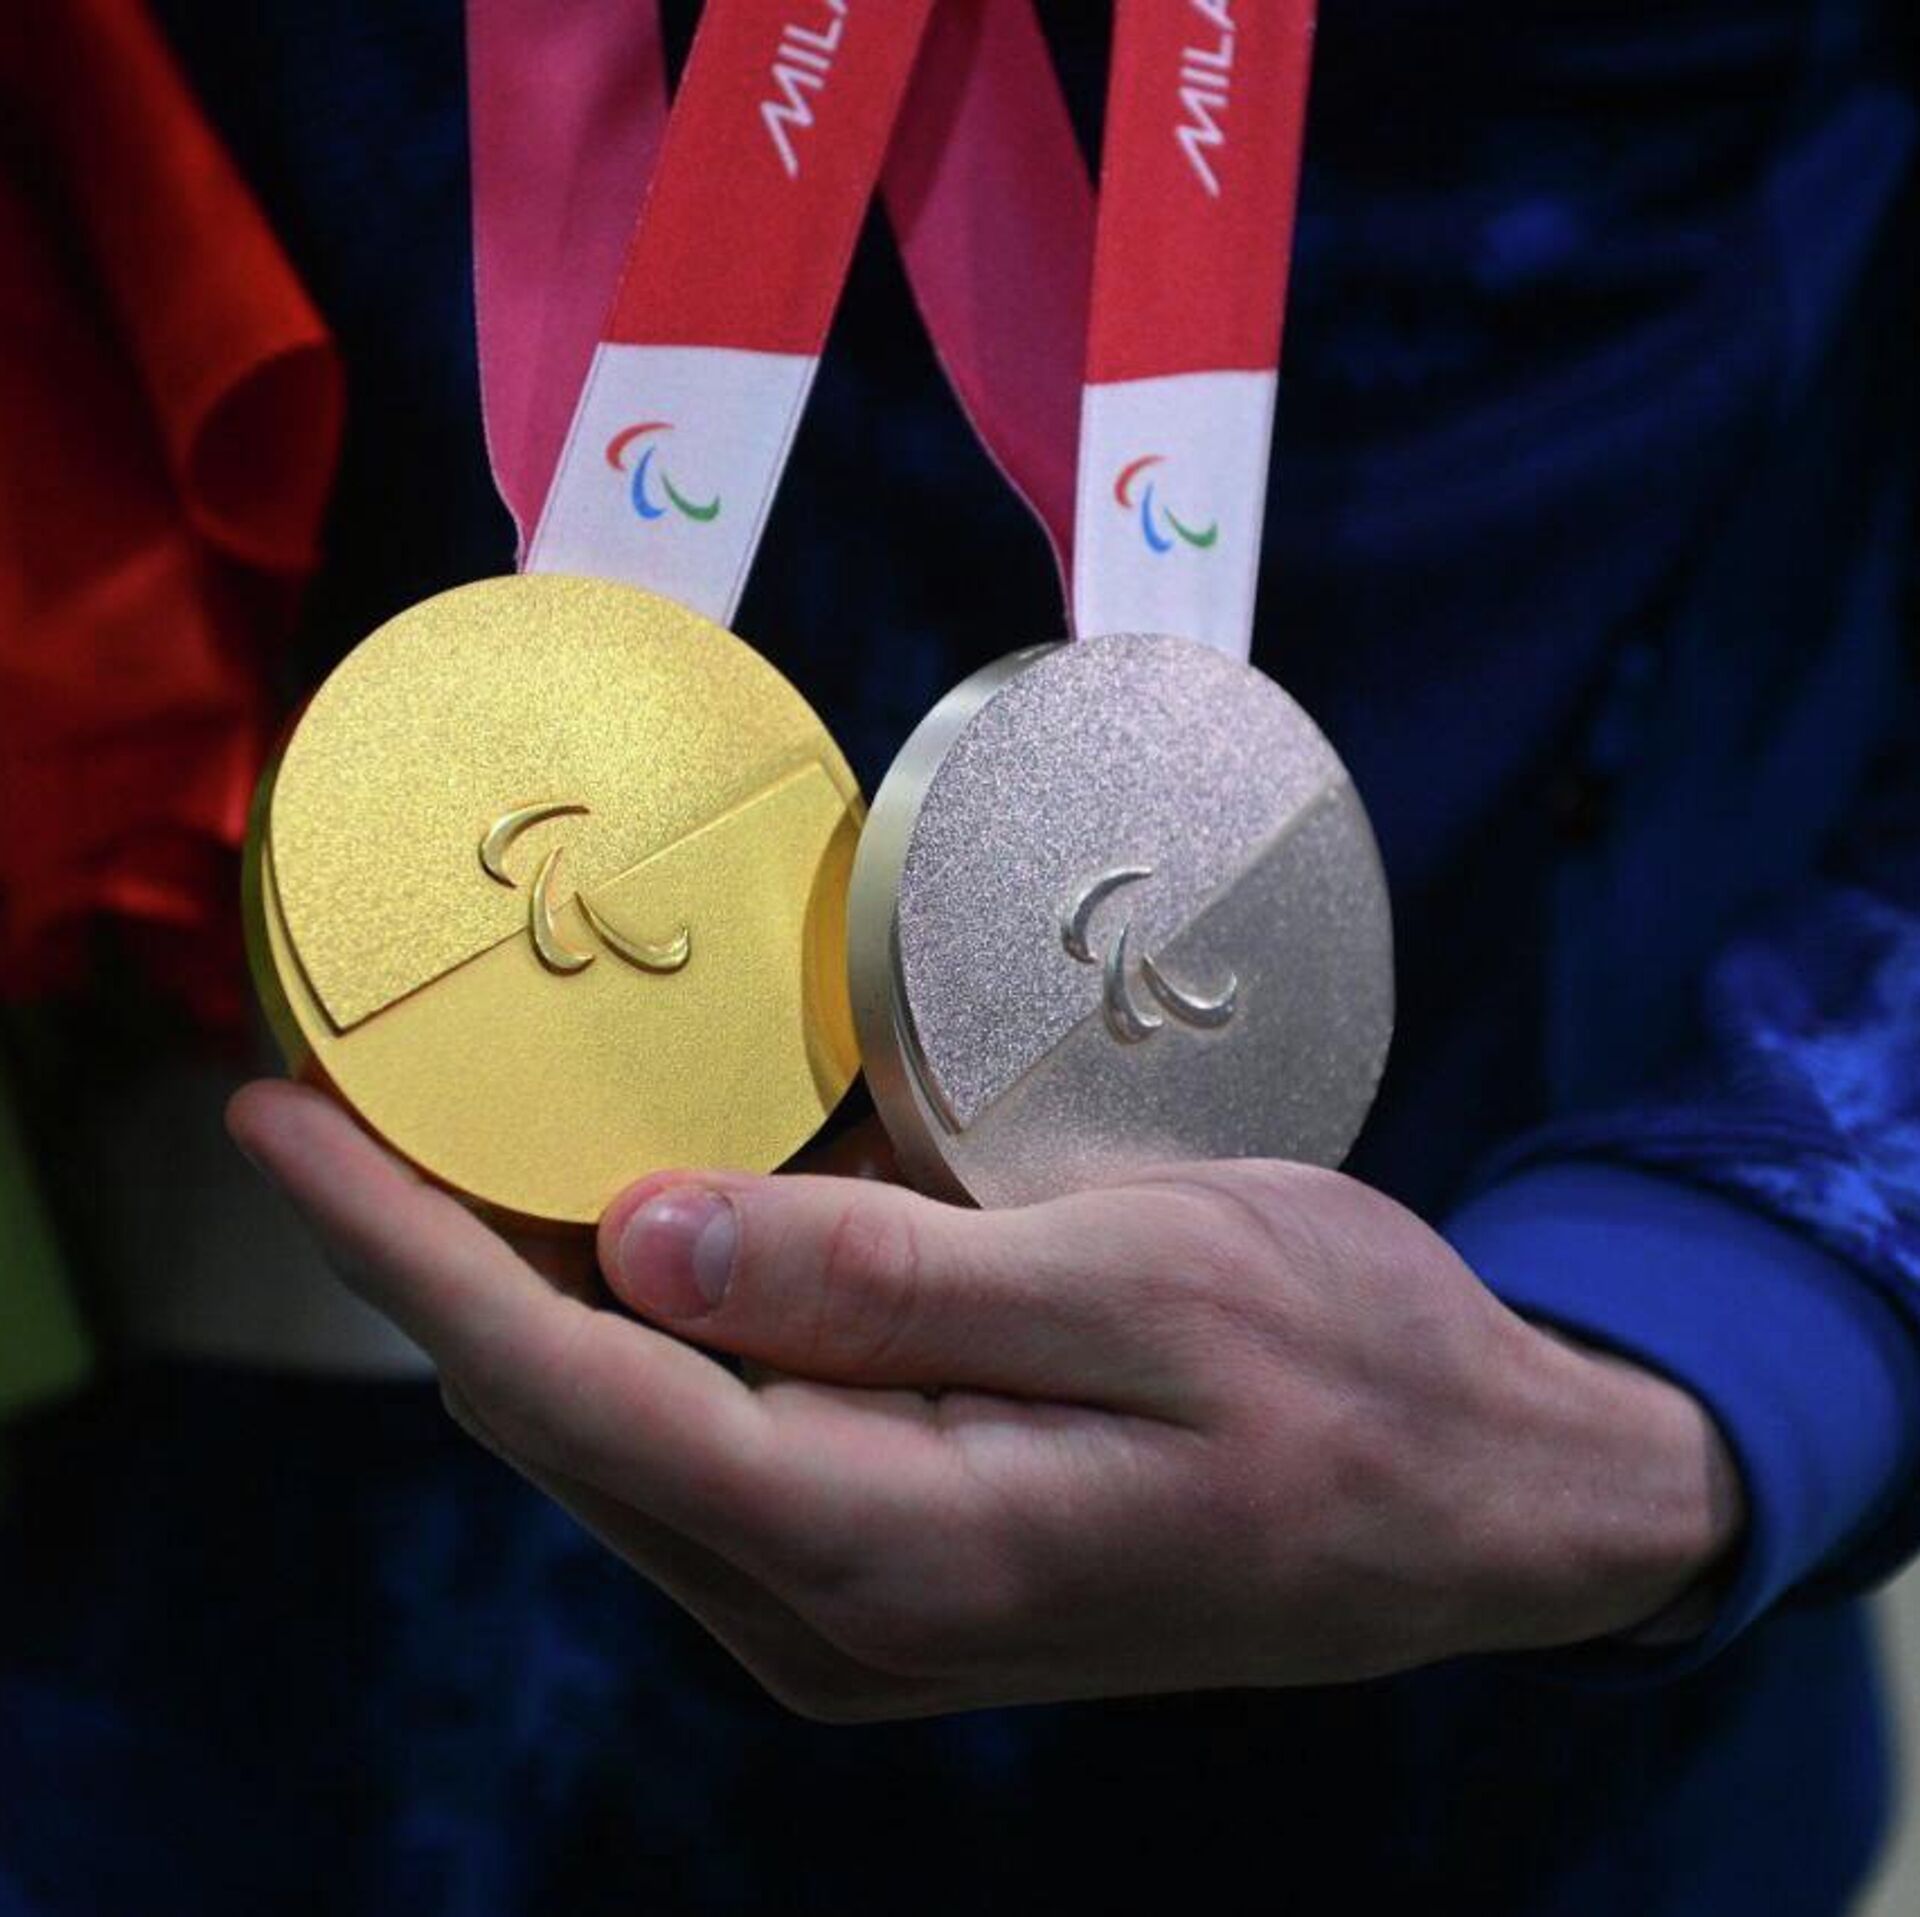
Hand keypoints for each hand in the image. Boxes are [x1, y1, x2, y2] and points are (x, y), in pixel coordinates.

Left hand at [229, 1082, 1741, 1720]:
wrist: (1479, 1503)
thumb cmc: (1348, 1369)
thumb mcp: (1142, 1278)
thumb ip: (883, 1277)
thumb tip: (635, 1241)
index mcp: (887, 1542)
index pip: (569, 1389)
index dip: (402, 1248)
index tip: (282, 1116)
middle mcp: (835, 1608)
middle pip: (559, 1417)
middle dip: (431, 1254)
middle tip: (359, 1086)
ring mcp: (856, 1603)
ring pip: (614, 1437)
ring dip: (521, 1286)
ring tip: (456, 1134)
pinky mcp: (891, 1559)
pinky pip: (699, 1441)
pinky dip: (632, 1328)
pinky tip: (624, 1225)